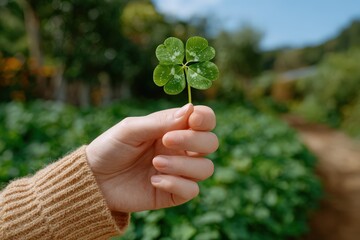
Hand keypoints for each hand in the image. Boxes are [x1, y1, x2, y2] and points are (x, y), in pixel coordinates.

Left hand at [85, 104, 217, 212]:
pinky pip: (192, 190)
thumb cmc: (111, 148)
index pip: (204, 120)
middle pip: (211, 143)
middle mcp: (181, 149)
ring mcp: (179, 171)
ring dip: (183, 165)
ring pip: (205, 168)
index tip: (192, 119)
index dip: (205, 118)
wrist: (94, 179)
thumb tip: (190, 109)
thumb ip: (160, 122)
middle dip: (193, 140)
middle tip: (166, 140)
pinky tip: (154, 180)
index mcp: (173, 128)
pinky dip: (176, 184)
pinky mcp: (173, 193)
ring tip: (155, 164)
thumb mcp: (131, 129)